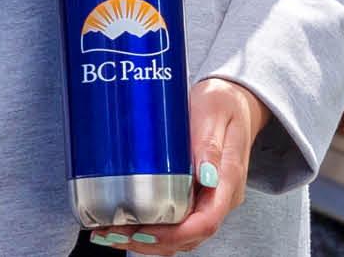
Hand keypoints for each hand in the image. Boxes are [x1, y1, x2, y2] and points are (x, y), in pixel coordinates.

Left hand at [90, 77, 263, 252]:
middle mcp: (220, 198)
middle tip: (112, 234)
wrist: (234, 101)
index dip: (172, 234)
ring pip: (180, 236)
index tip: (142, 232)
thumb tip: (205, 177)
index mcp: (228, 180)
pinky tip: (123, 226)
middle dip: (150, 242)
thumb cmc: (223, 103)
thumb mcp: (215, 113)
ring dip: (146, 241)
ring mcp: (209, 200)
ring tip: (110, 234)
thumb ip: (210, 145)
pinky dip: (150, 230)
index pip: (205, 222)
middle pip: (188, 237)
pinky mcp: (196, 197)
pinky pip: (175, 223)